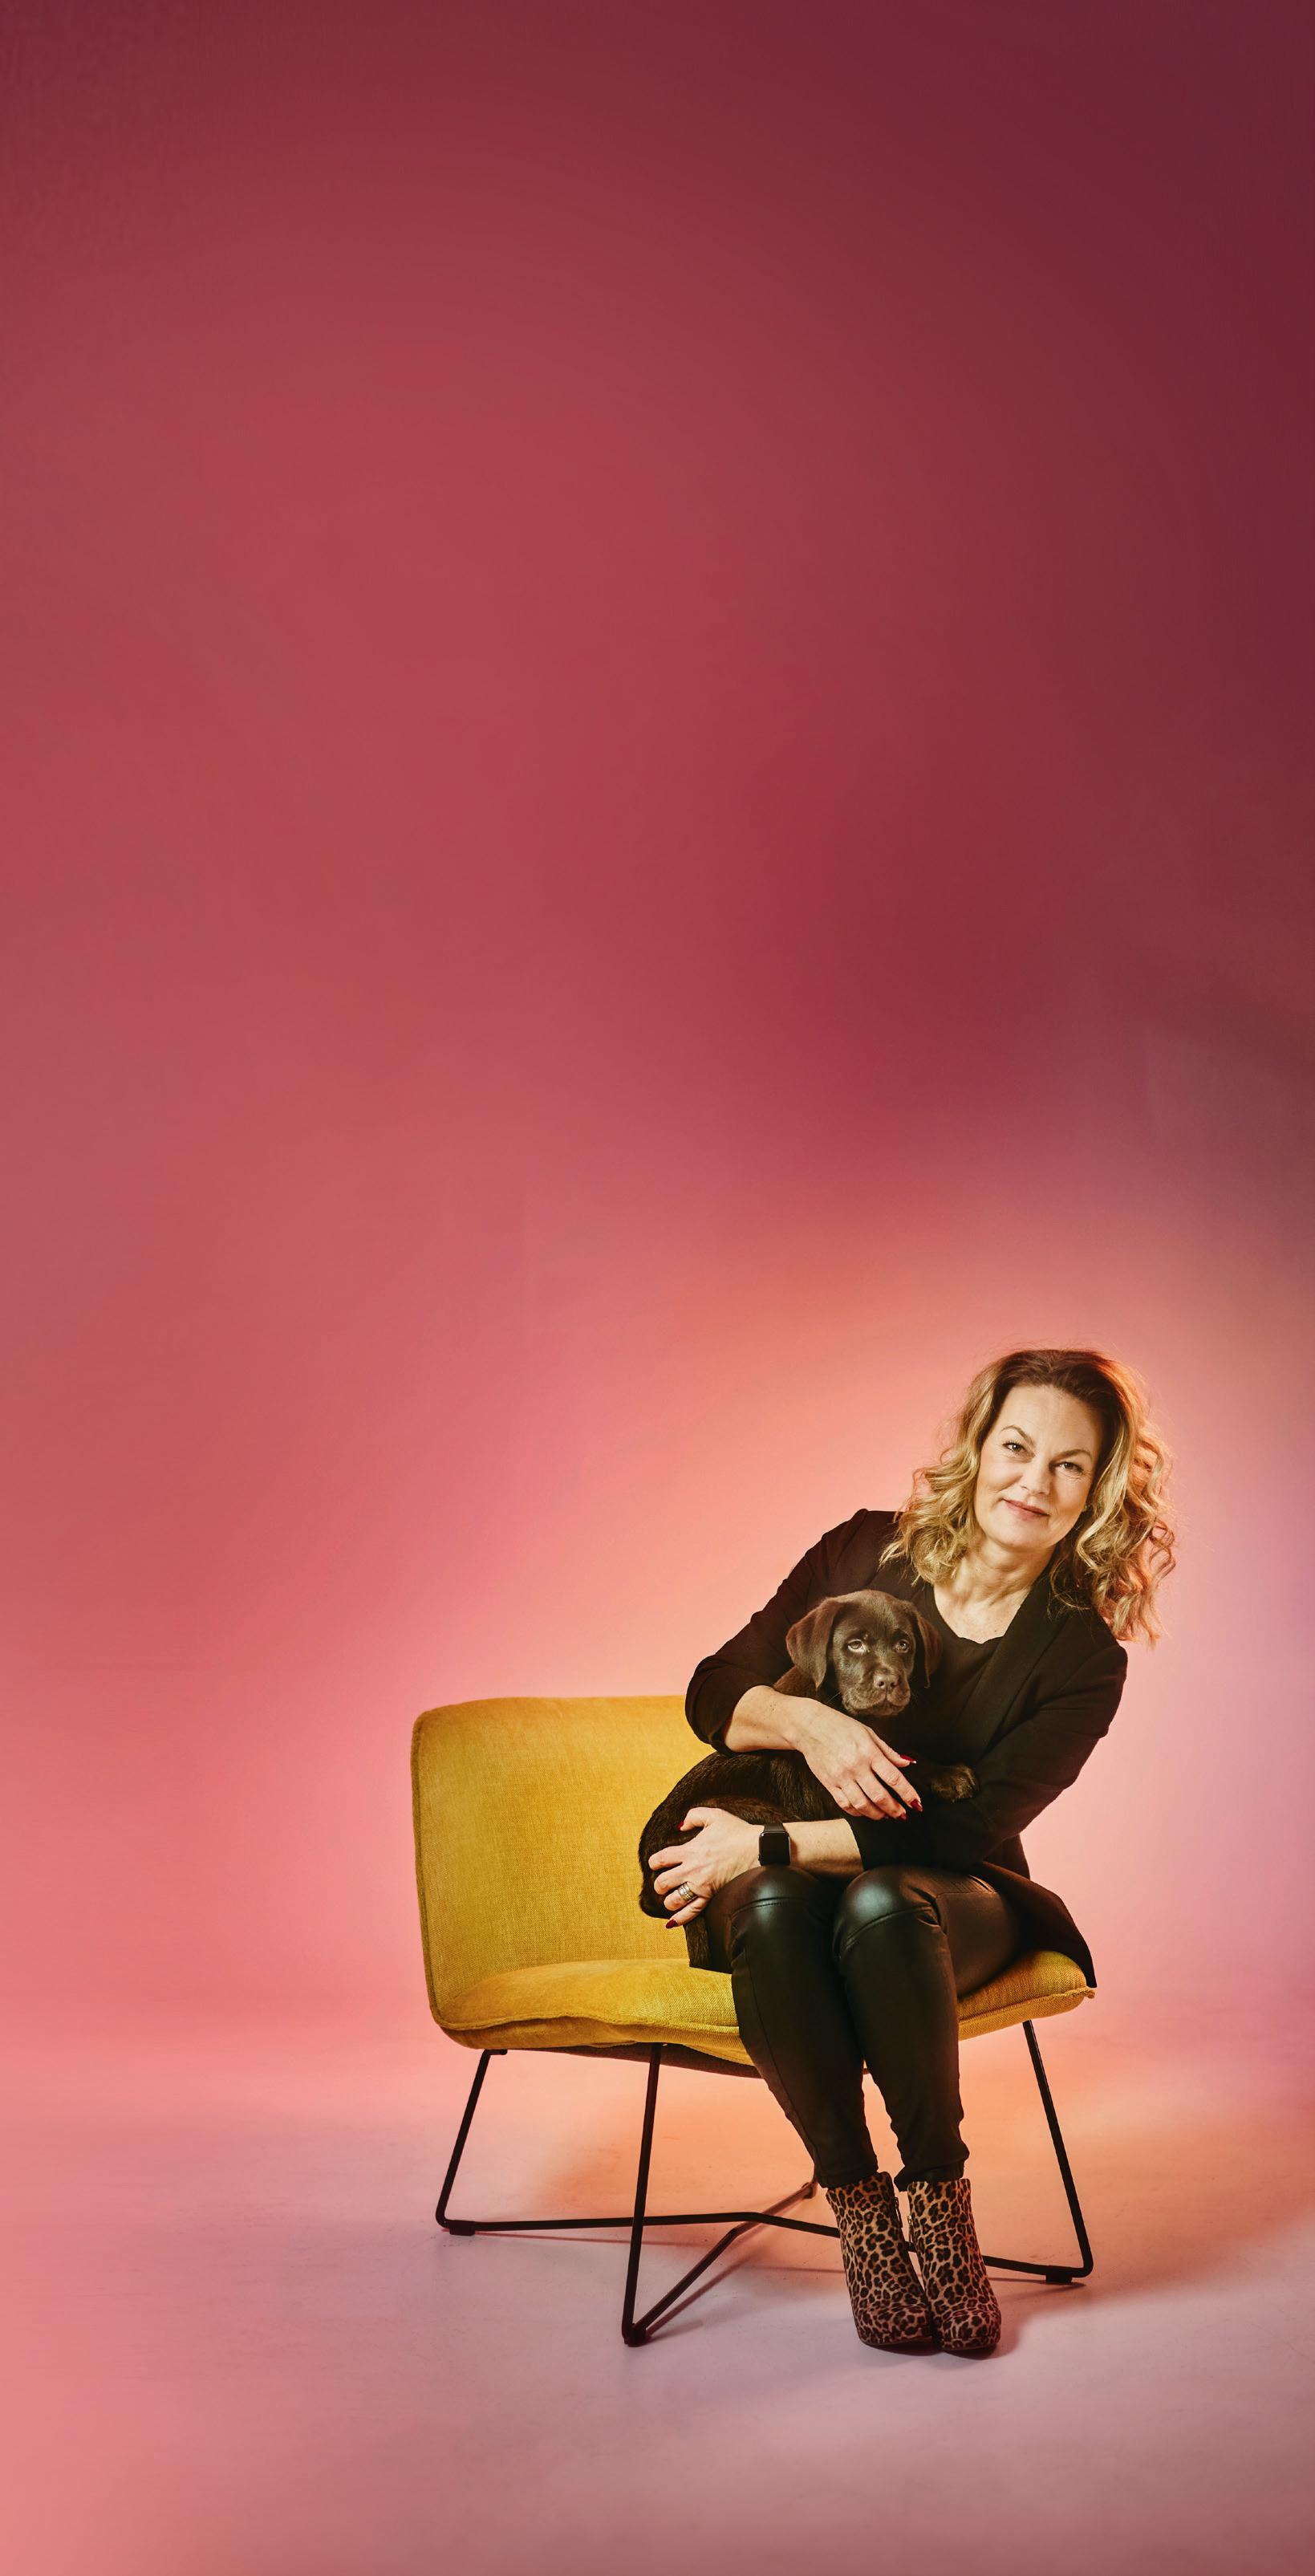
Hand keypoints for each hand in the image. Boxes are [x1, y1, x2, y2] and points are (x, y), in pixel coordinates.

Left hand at [647, 1807, 758, 1926]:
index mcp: (690, 1850)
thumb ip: (693, 1816)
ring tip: (670, 1898)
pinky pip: (692, 1912)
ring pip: (673, 1900)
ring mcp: (701, 1885)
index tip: (655, 1864)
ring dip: (668, 1900)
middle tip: (663, 1883)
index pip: (661, 1859)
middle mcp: (692, 1870)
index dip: (653, 1862)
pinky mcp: (711, 1896)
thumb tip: (680, 1826)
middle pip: (662, 1882)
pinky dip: (680, 1918)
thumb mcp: (715, 1815)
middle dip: (659, 1884)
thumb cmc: (738, 1832)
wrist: (757, 1849)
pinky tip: (673, 1921)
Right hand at [790, 1702, 923, 1821]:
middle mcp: (855, 1766)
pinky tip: (866, 1812)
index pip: (893, 1778)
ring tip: (886, 1816)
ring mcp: (841, 1777)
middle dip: (895, 1809)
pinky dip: (858, 1812)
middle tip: (903, 1814)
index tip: (916, 1803)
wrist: (810, 1727)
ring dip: (878, 1814)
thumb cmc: (841, 1727)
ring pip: (863, 1805)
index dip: (908, 1793)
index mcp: (868, 1752)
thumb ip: (888, 1751)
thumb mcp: (868, 1733)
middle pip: (880, 1796)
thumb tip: (907, 1763)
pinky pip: (846, 1805)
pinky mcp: (829, 1784)